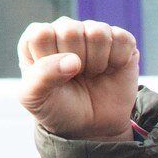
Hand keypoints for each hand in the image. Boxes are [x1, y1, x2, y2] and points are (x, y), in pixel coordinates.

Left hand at [17, 18, 137, 141]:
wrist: (91, 128)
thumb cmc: (58, 108)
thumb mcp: (35, 98)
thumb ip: (41, 77)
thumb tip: (73, 61)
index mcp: (38, 37)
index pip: (43, 34)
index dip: (51, 60)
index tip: (54, 78)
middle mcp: (65, 29)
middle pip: (71, 31)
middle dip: (76, 63)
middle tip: (76, 77)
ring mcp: (94, 32)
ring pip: (98, 33)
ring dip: (98, 62)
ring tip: (92, 74)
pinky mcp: (120, 41)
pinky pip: (123, 40)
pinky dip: (119, 61)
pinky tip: (110, 70)